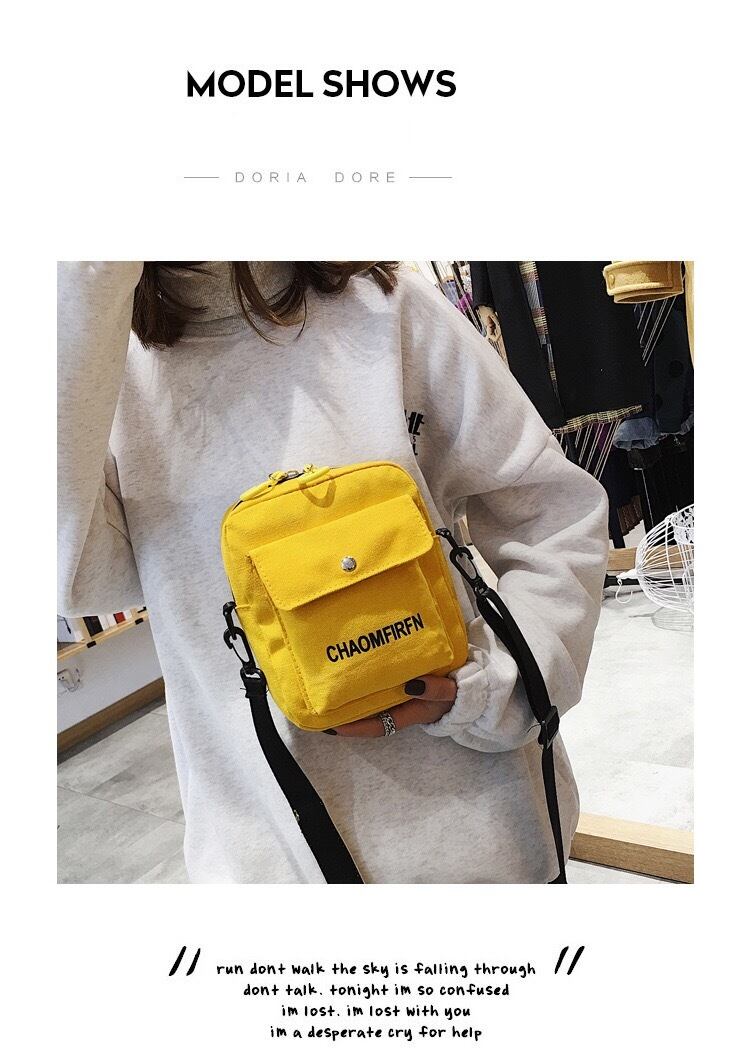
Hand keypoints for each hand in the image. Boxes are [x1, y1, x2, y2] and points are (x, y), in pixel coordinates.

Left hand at [327, 675, 456, 737]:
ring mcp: (396, 699)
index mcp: (407, 715)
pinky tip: (350, 674)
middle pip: (366, 716)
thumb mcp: (448, 692)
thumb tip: (411, 685)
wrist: (468, 689)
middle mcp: (397, 709)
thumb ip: (434, 690)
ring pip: (369, 702)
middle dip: (344, 715)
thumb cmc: (456, 694)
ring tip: (327, 689)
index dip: (354, 728)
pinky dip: (363, 685)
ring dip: (350, 700)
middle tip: (319, 708)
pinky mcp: (398, 686)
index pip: (375, 726)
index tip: (332, 725)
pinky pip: (376, 688)